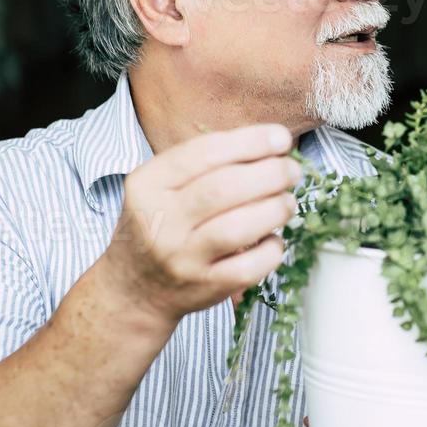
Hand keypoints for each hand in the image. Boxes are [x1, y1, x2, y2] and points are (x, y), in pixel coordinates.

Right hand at [97, 125, 299, 328]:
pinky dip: (272, 249)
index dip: (250, 142)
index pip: (203, 153)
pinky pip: (248, 267)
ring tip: (287, 202)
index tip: (280, 138)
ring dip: (274, 209)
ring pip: (237, 228)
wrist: (134, 288)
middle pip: (224, 189)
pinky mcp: (204, 287)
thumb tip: (268, 144)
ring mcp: (181, 258)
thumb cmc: (161, 224)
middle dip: (270, 174)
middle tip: (292, 171)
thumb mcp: (162, 185)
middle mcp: (161, 221)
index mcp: (148, 184)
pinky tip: (274, 239)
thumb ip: (206, 162)